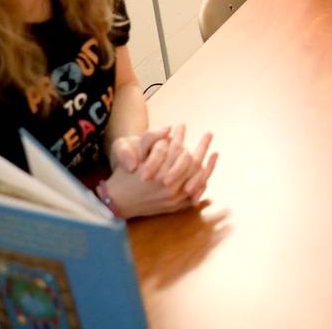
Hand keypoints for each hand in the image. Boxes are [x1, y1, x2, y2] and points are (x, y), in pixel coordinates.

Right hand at [104, 124, 218, 217]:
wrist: (116, 201)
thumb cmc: (123, 175)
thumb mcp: (129, 152)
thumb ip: (150, 138)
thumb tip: (168, 127)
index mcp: (159, 174)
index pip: (180, 151)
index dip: (182, 136)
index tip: (184, 125)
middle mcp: (169, 188)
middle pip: (194, 165)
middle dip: (202, 147)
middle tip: (209, 134)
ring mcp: (173, 200)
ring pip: (198, 181)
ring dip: (208, 166)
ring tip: (215, 153)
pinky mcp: (173, 207)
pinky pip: (194, 195)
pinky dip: (201, 184)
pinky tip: (206, 173)